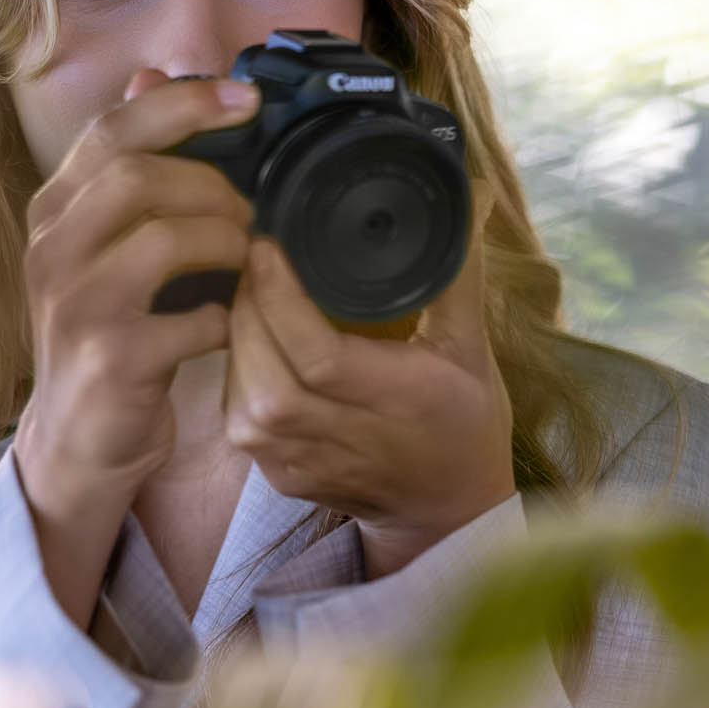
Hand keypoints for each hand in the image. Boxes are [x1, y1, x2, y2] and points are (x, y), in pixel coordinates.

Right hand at [14, 67, 258, 526]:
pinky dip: (225, 316)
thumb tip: (153, 74)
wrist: (78, 441)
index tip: (249, 101)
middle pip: (138, 176)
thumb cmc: (108, 333)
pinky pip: (190, 320)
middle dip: (213, 184)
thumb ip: (128, 164)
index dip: (184, 103)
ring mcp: (76, 307)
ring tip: (246, 260)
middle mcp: (52, 250)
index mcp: (55, 210)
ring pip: (164, 240)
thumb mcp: (107, 242)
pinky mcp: (111, 361)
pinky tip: (228, 323)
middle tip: (249, 211)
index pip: (114, 129)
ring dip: (225, 243)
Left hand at [222, 182, 514, 577]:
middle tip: (250, 252)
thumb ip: (457, 273)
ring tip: (249, 288)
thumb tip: (466, 195)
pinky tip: (250, 335)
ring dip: (237, 334)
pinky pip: (238, 414)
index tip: (266, 243)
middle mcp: (339, 439)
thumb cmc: (463, 423)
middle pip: (263, 370)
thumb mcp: (471, 348)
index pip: (316, 354)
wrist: (445, 512)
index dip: (280, 297)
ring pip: (241, 393)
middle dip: (247, 303)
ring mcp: (300, 464)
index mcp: (395, 402)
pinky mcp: (277, 476)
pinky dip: (237, 368)